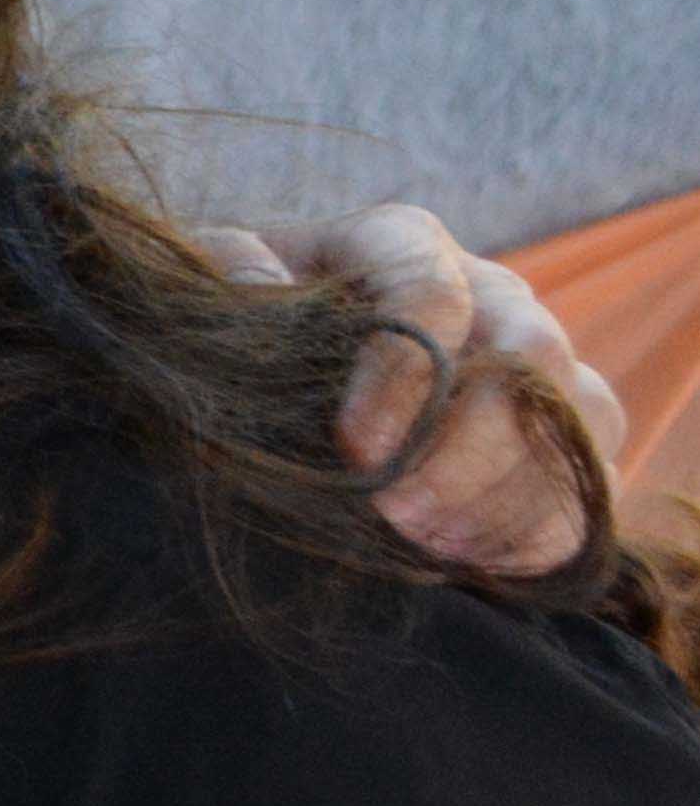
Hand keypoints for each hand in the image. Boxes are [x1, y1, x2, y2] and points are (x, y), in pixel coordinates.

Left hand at [194, 205, 626, 574]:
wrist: (272, 359)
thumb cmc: (243, 312)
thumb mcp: (215, 274)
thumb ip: (229, 266)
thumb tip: (256, 279)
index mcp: (401, 243)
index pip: (432, 292)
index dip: (403, 376)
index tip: (353, 449)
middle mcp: (488, 292)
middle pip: (531, 353)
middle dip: (469, 447)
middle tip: (401, 515)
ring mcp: (535, 360)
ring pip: (581, 413)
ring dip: (515, 490)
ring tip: (435, 545)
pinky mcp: (559, 429)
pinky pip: (592, 476)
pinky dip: (546, 526)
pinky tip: (475, 562)